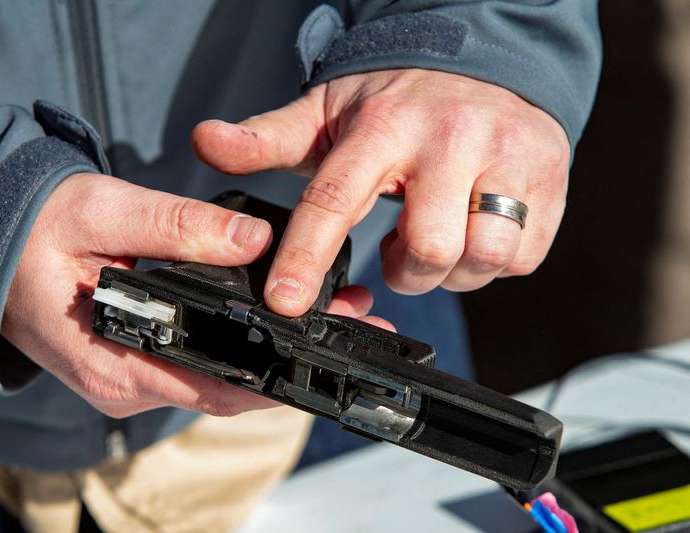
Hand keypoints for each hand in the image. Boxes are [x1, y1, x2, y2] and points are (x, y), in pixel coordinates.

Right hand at [2, 173, 388, 417]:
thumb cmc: (31, 231)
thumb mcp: (103, 214)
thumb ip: (178, 228)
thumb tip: (252, 243)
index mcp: (115, 365)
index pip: (213, 387)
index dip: (278, 374)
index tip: (327, 346)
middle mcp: (126, 386)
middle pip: (225, 387)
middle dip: (293, 360)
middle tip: (351, 321)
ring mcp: (132, 377)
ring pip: (216, 376)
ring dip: (273, 350)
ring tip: (330, 312)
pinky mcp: (138, 361)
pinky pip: (199, 363)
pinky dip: (242, 343)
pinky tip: (275, 316)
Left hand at [192, 69, 570, 315]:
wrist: (485, 61)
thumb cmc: (397, 102)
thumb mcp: (327, 112)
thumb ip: (267, 137)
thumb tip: (205, 142)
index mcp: (383, 129)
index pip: (337, 199)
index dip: (307, 257)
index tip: (286, 304)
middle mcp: (450, 140)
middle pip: (428, 248)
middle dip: (406, 271)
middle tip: (397, 248)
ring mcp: (509, 157)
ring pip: (483, 257)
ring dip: (452, 269)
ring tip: (435, 235)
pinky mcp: (551, 180)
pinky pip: (522, 257)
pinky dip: (493, 260)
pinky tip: (474, 230)